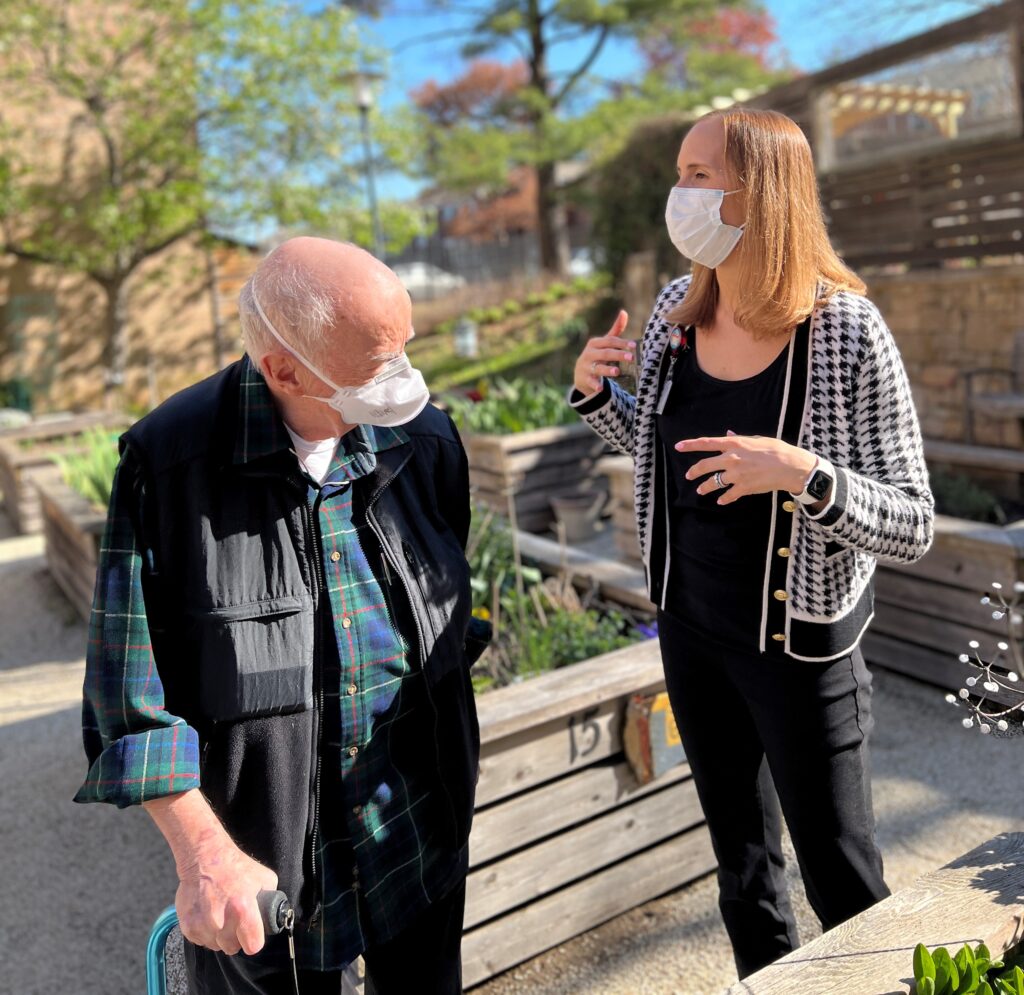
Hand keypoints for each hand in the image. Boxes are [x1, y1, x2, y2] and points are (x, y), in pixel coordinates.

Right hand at [174, 833, 278, 954]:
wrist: (204, 857)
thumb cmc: (236, 867)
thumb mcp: (264, 878)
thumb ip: (269, 901)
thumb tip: (272, 916)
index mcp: (243, 909)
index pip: (253, 946)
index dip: (254, 940)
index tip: (252, 935)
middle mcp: (221, 920)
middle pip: (232, 947)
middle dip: (236, 937)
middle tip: (235, 921)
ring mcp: (203, 924)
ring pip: (215, 945)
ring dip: (219, 936)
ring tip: (221, 915)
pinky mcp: (188, 925)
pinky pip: (200, 940)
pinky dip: (205, 932)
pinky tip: (208, 915)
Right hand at [573, 309, 634, 395]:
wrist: (581, 374)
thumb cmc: (597, 355)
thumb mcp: (604, 343)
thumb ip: (615, 330)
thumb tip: (624, 312)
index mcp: (595, 343)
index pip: (610, 341)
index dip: (622, 343)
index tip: (634, 346)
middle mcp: (589, 354)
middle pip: (605, 353)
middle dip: (618, 354)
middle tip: (631, 357)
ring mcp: (586, 366)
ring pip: (598, 368)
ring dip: (607, 369)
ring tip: (617, 371)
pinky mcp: (584, 379)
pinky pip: (590, 382)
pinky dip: (595, 385)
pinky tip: (600, 389)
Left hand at [675, 431, 816, 505]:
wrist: (790, 466)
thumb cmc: (776, 450)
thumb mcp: (757, 439)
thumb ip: (739, 438)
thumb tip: (728, 433)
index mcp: (734, 444)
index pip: (707, 443)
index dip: (690, 445)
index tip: (678, 446)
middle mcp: (732, 458)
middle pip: (705, 465)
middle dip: (694, 471)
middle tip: (688, 475)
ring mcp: (736, 474)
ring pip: (714, 482)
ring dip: (705, 488)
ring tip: (700, 491)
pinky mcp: (744, 488)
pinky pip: (728, 495)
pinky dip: (724, 499)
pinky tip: (720, 501)